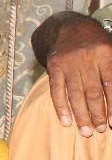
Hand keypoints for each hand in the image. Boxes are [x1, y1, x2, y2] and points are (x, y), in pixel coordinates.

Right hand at [43, 15, 111, 136]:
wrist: (70, 28)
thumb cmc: (97, 44)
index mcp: (106, 55)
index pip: (111, 85)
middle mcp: (87, 59)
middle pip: (92, 92)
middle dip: (97, 114)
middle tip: (100, 130)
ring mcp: (69, 64)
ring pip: (75, 94)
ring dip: (80, 115)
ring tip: (85, 131)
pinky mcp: (54, 67)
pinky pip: (57, 91)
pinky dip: (61, 107)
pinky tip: (66, 122)